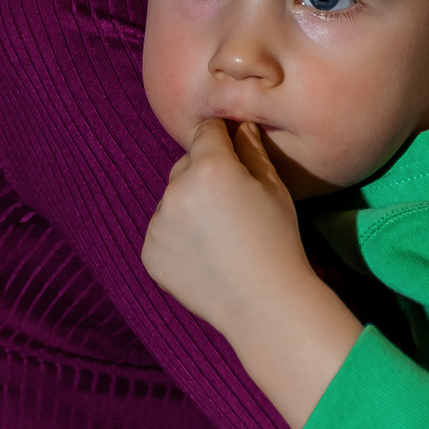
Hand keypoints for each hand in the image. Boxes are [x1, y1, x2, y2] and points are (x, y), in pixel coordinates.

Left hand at [143, 120, 361, 428]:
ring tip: (219, 234)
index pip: (206, 131)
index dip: (221, 138)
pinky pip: (162, 231)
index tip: (232, 150)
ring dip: (187, 206)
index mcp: (210, 168)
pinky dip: (177, 237)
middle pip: (184, 165)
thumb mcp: (273, 188)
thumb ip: (251, 150)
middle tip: (230, 202)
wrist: (264, 304)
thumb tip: (238, 125)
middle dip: (203, 173)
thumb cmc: (278, 241)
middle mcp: (176, 191)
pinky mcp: (149, 253)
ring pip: (172, 199)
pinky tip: (205, 255)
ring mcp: (158, 224)